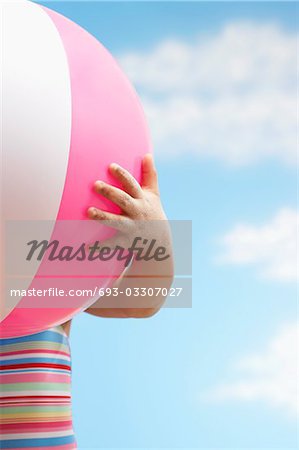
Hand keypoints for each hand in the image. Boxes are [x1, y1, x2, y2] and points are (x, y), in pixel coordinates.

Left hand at [85, 153, 173, 317]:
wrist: (159, 241)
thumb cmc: (152, 212)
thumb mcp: (154, 194)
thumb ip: (150, 174)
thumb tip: (147, 154)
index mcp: (142, 199)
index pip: (132, 184)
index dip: (122, 175)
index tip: (111, 166)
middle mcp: (137, 212)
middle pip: (123, 200)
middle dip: (110, 193)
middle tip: (95, 184)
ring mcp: (131, 227)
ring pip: (116, 222)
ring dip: (103, 216)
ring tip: (88, 211)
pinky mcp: (126, 241)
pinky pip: (111, 245)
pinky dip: (99, 247)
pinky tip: (85, 248)